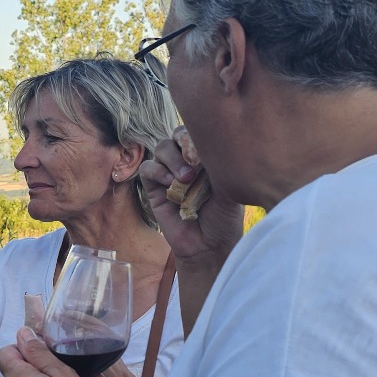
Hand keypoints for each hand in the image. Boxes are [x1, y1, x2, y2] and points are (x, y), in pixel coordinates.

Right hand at [137, 130, 243, 265]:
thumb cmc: (224, 217)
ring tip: (186, 178)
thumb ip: (219, 163)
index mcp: (207, 155)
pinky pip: (148, 168)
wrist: (209, 246)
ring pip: (161, 147)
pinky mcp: (154, 188)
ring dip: (172, 159)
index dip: (197, 135)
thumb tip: (208, 143)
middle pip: (176, 134)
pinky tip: (171, 185)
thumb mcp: (229, 186)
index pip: (198, 130)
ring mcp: (169, 173)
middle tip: (196, 162)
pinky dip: (158, 171)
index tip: (206, 153)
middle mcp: (187, 161)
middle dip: (184, 142)